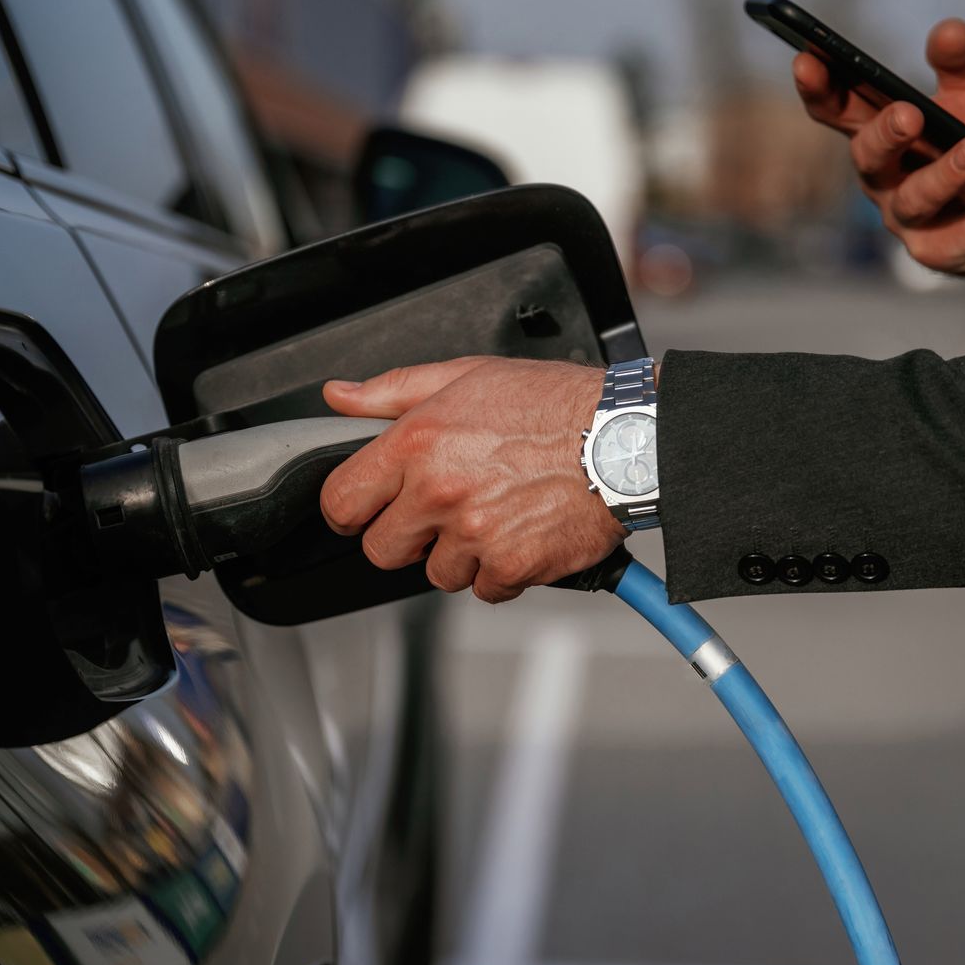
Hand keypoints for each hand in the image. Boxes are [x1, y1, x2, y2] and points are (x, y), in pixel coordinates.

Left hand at [319, 357, 624, 602]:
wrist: (624, 437)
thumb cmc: (554, 403)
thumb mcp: (467, 376)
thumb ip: (393, 390)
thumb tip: (340, 397)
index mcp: (417, 442)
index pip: (342, 501)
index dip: (350, 510)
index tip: (365, 511)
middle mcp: (439, 491)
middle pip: (382, 550)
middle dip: (406, 537)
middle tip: (439, 515)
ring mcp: (475, 533)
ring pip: (437, 574)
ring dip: (460, 555)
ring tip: (493, 516)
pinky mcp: (512, 564)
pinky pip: (486, 589)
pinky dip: (502, 571)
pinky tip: (520, 534)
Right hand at [795, 18, 964, 290]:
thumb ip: (961, 63)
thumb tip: (949, 30)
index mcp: (880, 136)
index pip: (837, 113)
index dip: (819, 89)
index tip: (808, 58)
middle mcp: (885, 181)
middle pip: (869, 160)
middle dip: (885, 136)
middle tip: (909, 114)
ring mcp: (912, 221)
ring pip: (918, 201)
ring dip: (946, 175)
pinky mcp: (947, 252)